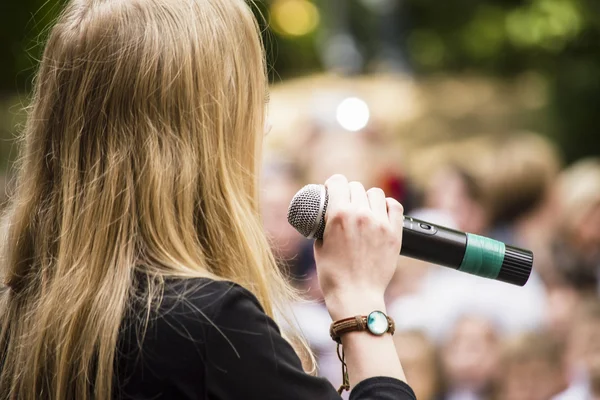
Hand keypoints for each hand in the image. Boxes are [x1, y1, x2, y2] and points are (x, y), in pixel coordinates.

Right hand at [313, 174, 403, 318]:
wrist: (355, 296)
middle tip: (347, 205)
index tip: (333, 190)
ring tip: (365, 210)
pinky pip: (394, 206)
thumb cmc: (334, 276)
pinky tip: (381, 213)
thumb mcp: (319, 245)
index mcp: (338, 215)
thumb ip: (323, 225)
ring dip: (368, 199)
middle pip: (356, 186)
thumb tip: (326, 215)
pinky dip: (387, 207)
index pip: (338, 181)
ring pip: (375, 193)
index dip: (333, 185)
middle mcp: (360, 214)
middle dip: (349, 193)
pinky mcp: (393, 233)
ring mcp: (379, 223)